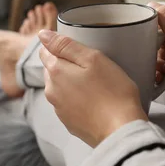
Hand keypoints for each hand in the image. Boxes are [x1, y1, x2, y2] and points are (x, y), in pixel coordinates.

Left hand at [38, 29, 147, 147]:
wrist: (122, 130)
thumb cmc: (113, 92)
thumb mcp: (93, 59)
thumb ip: (65, 45)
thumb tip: (42, 35)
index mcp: (55, 72)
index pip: (46, 51)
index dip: (62, 46)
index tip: (79, 49)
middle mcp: (51, 91)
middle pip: (52, 69)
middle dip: (66, 64)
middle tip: (91, 65)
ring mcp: (59, 109)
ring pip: (60, 87)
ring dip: (72, 82)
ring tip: (96, 82)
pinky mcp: (69, 123)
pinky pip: (69, 103)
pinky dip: (78, 98)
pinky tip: (95, 99)